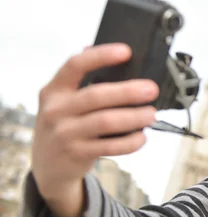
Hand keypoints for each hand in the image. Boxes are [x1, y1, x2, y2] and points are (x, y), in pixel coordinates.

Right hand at [32, 43, 158, 200]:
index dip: (101, 56)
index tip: (125, 51)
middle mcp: (56, 109)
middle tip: (151, 89)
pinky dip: (130, 142)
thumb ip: (83, 81)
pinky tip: (142, 137)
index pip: (75, 65)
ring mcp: (65, 133)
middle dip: (127, 91)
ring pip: (105, 122)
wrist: (47, 165)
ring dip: (133, 117)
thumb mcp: (64, 101)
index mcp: (54, 90)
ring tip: (151, 114)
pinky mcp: (77, 153)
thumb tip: (116, 55)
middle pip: (96, 95)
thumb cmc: (65, 125)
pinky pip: (109, 147)